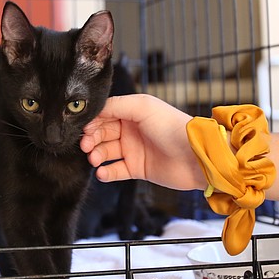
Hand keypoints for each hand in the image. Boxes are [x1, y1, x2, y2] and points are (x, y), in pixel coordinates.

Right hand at [81, 94, 205, 190]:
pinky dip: (106, 172)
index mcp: (133, 112)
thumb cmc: (173, 128)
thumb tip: (95, 109)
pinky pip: (115, 171)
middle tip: (86, 146)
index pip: (105, 115)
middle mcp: (132, 130)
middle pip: (102, 133)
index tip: (83, 129)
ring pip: (106, 152)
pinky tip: (102, 173)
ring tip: (94, 159)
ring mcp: (134, 150)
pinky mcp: (137, 169)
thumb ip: (117, 105)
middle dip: (91, 139)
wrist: (194, 156)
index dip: (92, 122)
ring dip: (96, 155)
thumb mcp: (143, 107)